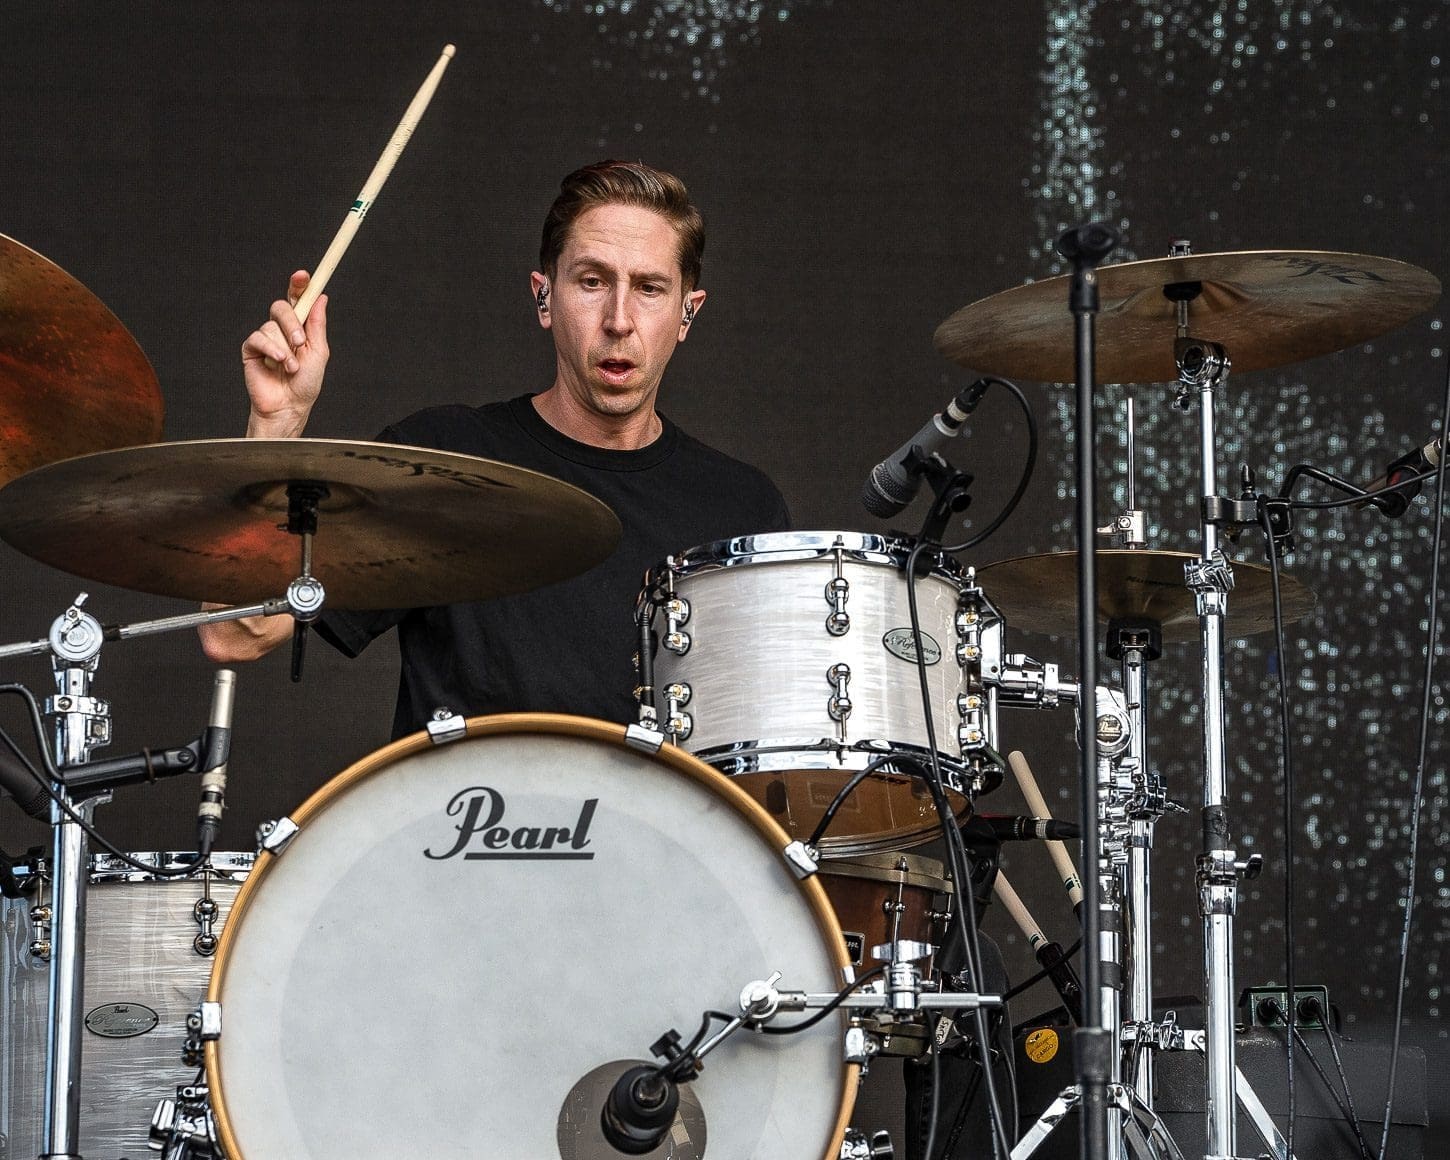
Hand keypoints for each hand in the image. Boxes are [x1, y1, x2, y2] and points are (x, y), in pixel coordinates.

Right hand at [241, 270, 329, 437]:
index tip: (304, 276)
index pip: (297, 299)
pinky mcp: (251, 349)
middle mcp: (281, 330)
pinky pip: (258, 338)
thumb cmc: (305, 384)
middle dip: (292, 322)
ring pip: (271, 325)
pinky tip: (278, 363)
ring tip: (291, 367)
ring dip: (285, 347)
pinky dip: (271, 350)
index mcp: (300, 327)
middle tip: (300, 341)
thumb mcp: (318, 352)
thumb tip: (321, 297)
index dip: (299, 285)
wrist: (289, 406)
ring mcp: (265, 338)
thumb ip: (317, 324)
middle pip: (281, 306)